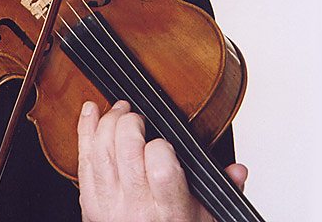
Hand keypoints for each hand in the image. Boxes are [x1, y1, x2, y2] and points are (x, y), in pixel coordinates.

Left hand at [77, 100, 247, 221]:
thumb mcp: (206, 217)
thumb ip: (223, 189)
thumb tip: (239, 170)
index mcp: (169, 210)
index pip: (161, 169)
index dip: (160, 146)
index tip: (164, 141)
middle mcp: (136, 207)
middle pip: (126, 151)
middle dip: (130, 123)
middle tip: (138, 117)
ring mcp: (109, 205)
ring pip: (102, 152)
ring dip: (108, 123)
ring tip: (120, 111)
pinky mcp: (89, 204)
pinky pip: (83, 161)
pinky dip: (85, 132)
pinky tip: (91, 112)